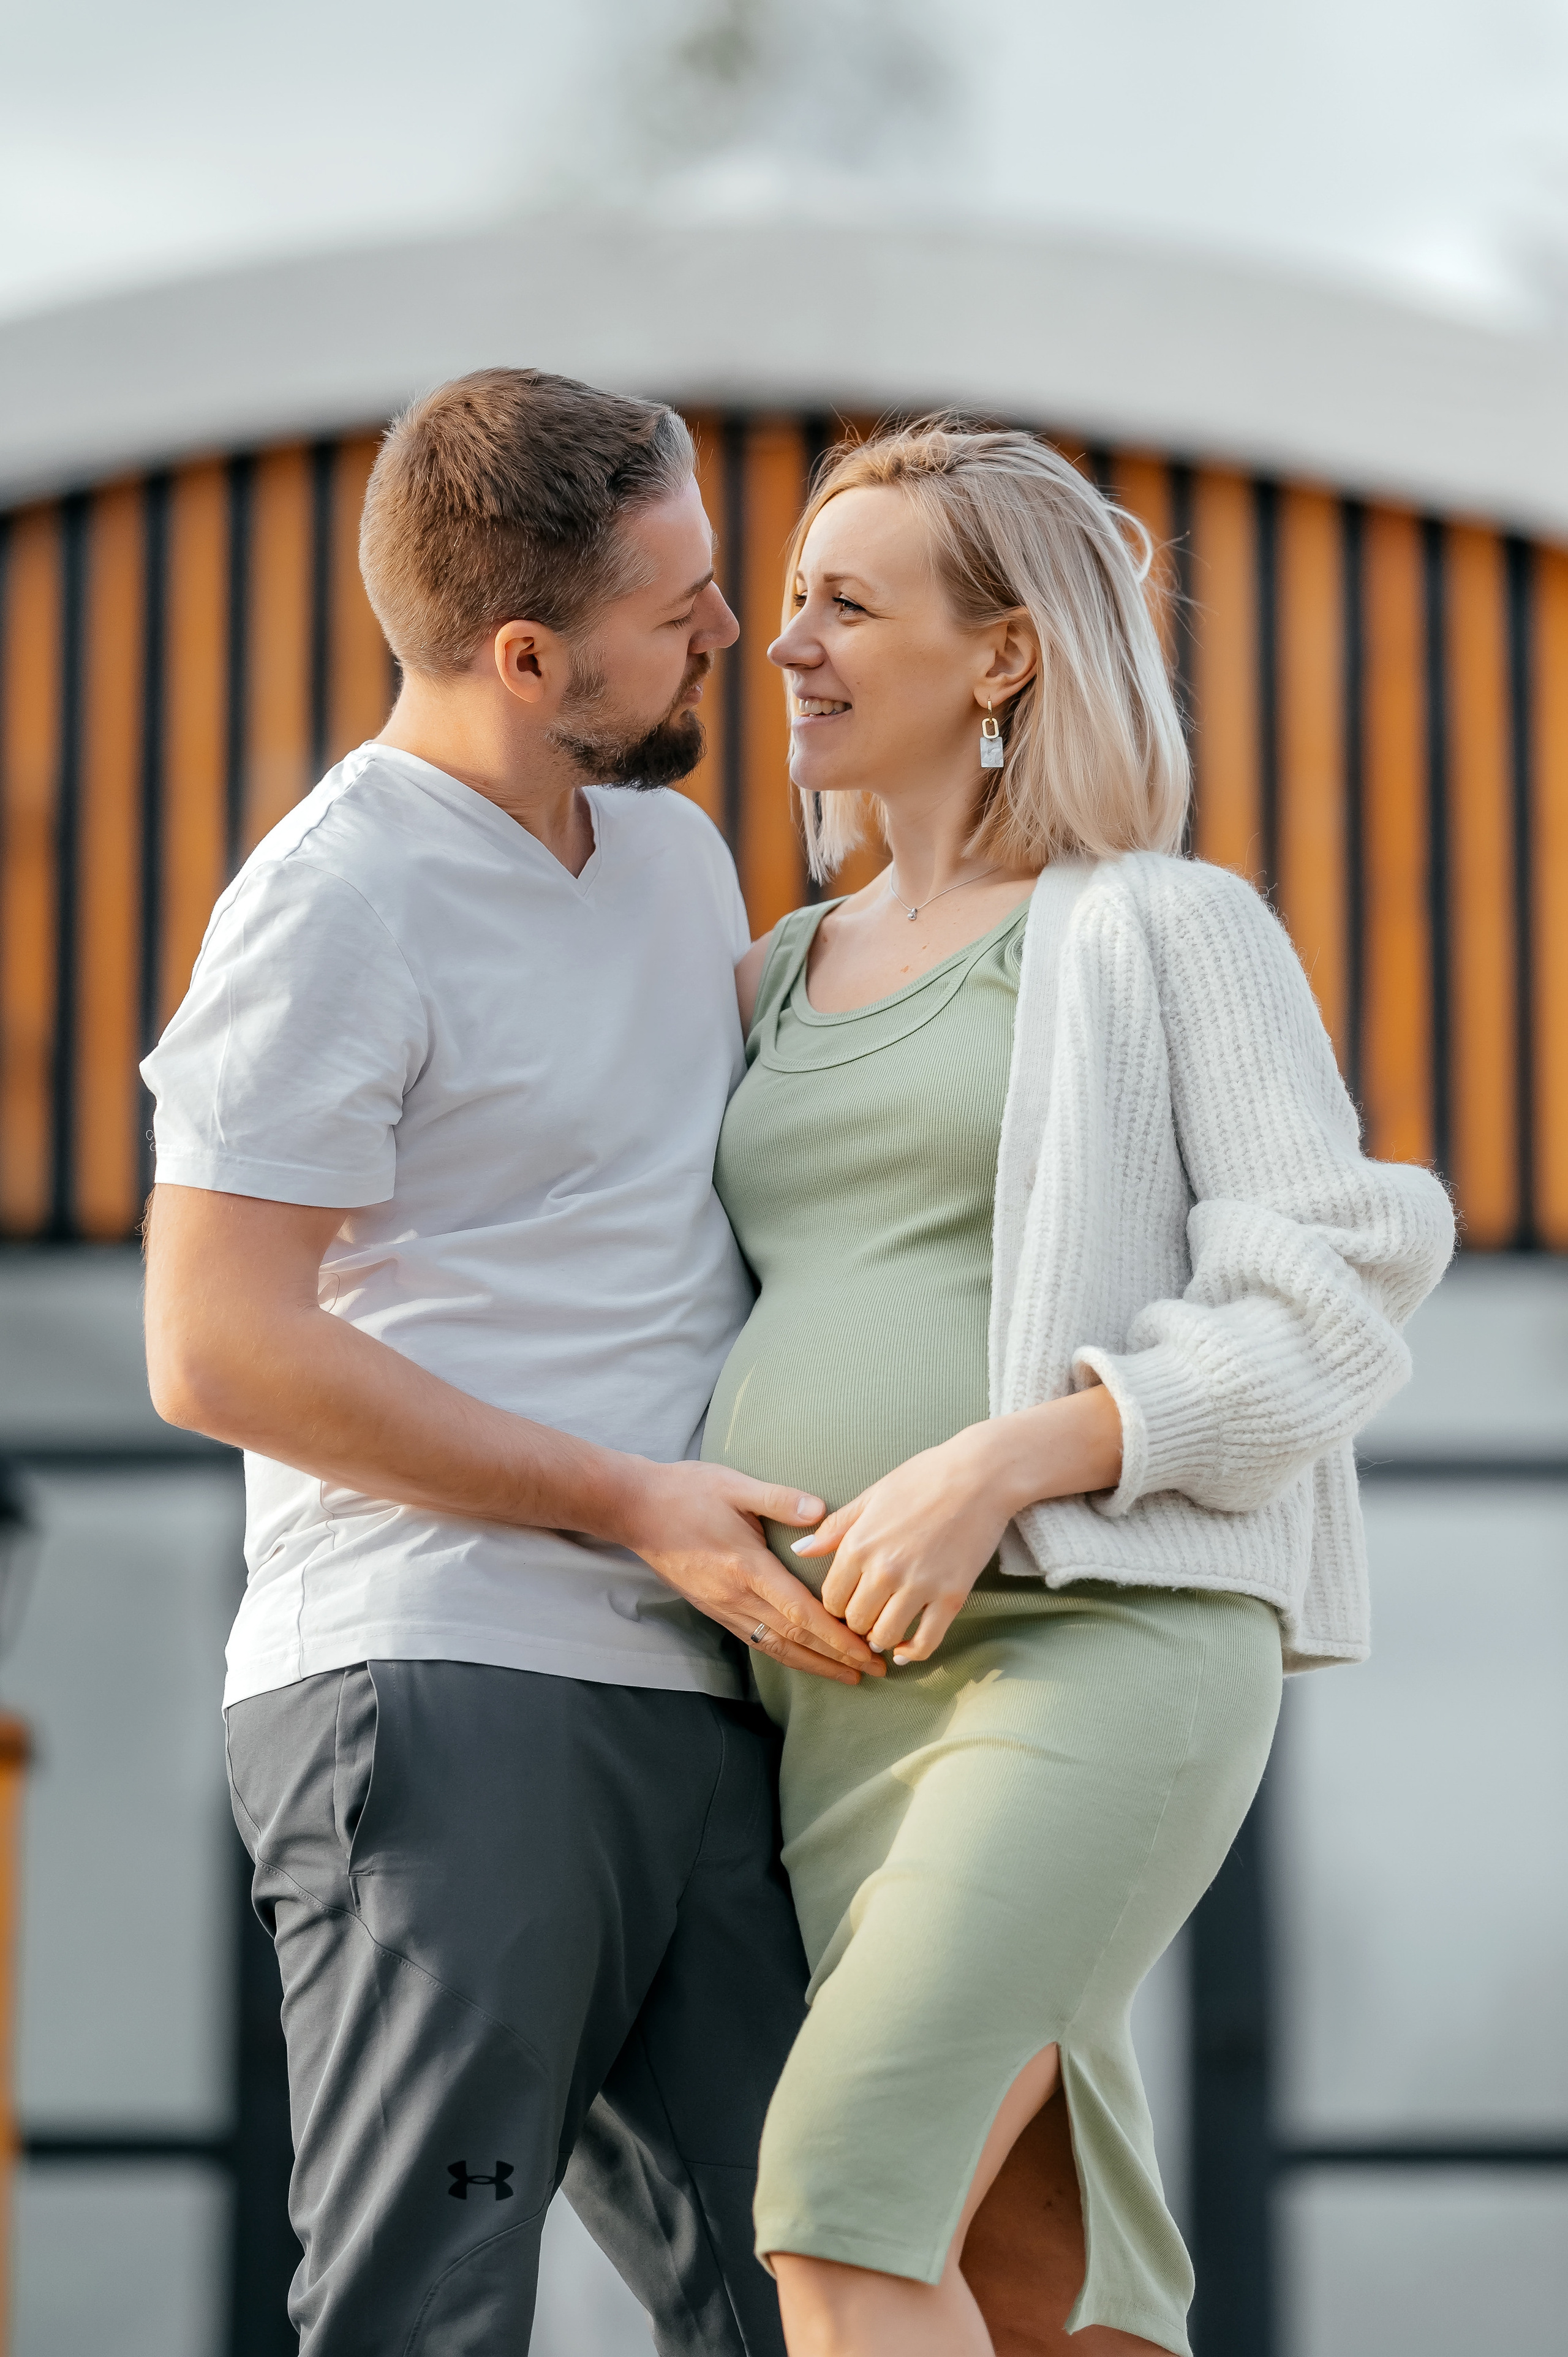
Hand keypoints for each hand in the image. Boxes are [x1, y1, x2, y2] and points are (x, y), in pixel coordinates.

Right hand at [613, 1459, 885, 1684]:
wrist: (634, 1509)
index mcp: (747, 1567)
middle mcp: (736, 1596)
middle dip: (836, 1659)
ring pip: (774, 1646)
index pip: (800, 1613)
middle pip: (794, 1639)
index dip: (835, 1637)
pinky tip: (801, 1657)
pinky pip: (754, 1639)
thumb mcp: (735, 1486)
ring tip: (845, 1675)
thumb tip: (821, 1512)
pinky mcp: (712, 1607)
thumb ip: (780, 1499)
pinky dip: (783, 1653)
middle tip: (872, 1670)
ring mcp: (722, 1606)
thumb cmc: (685, 1492)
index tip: (864, 1651)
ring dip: (813, 1664)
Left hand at [791, 1387, 1123, 1665]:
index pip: (831, 1598)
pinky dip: (912, 1652)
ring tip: (886, 1627)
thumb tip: (800, 1550)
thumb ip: (834, 1528)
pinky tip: (906, 1648)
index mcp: (859, 1545)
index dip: (837, 1605)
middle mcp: (884, 1570)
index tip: (849, 1601)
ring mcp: (919, 1586)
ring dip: (882, 1637)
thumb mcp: (871, 1496)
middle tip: (869, 1614)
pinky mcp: (951, 1597)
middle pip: (855, 1621)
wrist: (980, 1475)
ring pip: (885, 1636)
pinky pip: (925, 1642)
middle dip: (858, 1622)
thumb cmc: (924, 1478)